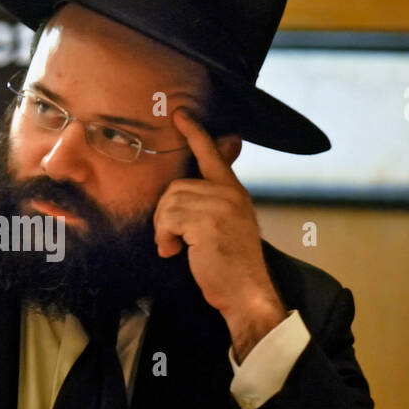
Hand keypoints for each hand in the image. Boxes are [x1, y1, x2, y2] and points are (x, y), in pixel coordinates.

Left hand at [153, 109, 286, 358]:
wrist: (246, 293)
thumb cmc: (230, 265)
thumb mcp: (225, 225)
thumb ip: (209, 203)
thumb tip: (181, 193)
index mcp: (233, 191)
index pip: (212, 154)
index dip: (195, 133)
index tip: (179, 115)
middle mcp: (229, 193)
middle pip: (176, 186)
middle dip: (165, 214)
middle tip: (171, 239)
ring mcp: (220, 206)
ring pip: (169, 202)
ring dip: (163, 228)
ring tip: (174, 247)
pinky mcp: (206, 222)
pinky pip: (168, 218)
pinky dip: (164, 237)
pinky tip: (173, 252)